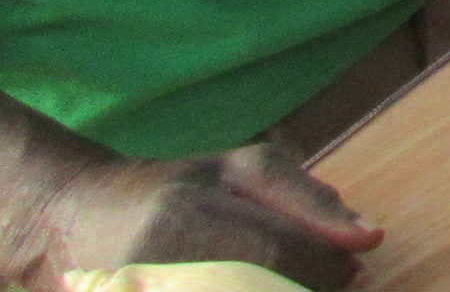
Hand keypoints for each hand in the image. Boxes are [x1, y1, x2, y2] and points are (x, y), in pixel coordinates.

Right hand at [9, 142, 381, 290]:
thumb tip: (369, 238)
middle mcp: (156, 263)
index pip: (275, 253)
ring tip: (301, 285)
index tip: (353, 269)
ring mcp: (143, 291)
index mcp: (187, 216)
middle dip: (308, 290)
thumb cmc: (177, 188)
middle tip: (335, 285)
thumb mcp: (242, 171)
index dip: (324, 267)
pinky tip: (267, 288)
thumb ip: (306, 198)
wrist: (78, 217)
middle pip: (260, 289)